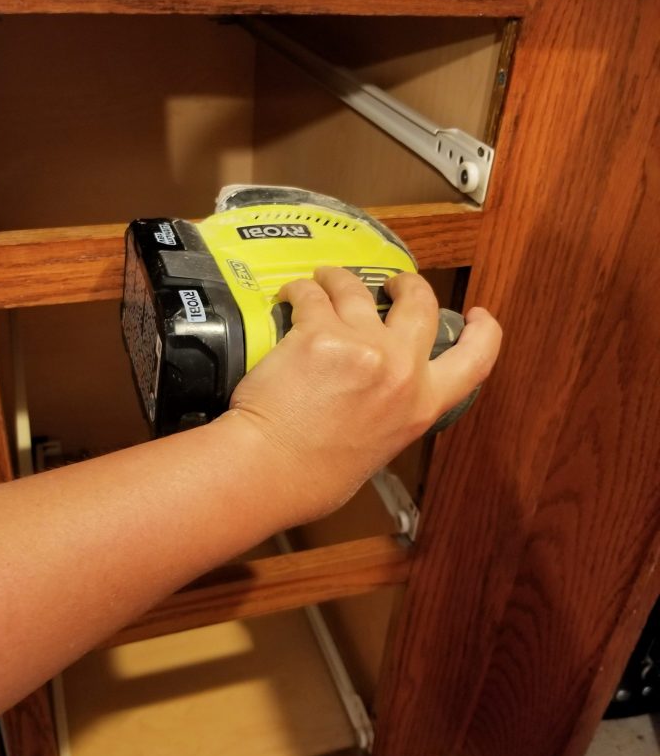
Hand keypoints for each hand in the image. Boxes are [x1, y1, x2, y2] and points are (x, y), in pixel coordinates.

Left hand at [220, 267, 501, 525]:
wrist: (271, 469)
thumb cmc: (314, 477)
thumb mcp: (379, 450)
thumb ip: (391, 415)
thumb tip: (379, 398)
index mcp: (422, 405)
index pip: (476, 359)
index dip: (484, 331)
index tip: (477, 314)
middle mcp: (402, 369)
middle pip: (420, 303)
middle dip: (406, 284)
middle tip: (390, 283)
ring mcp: (363, 345)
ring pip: (358, 287)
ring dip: (340, 278)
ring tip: (323, 280)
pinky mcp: (320, 331)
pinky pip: (312, 295)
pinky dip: (300, 290)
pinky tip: (288, 296)